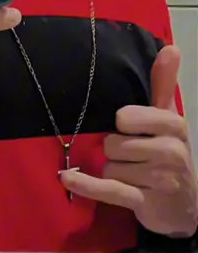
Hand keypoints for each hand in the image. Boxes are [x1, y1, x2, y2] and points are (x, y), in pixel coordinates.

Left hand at [60, 45, 197, 236]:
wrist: (184, 204)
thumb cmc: (169, 152)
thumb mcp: (168, 117)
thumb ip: (163, 83)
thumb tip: (171, 47)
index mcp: (173, 125)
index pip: (126, 116)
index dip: (122, 122)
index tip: (129, 126)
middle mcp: (169, 151)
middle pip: (113, 143)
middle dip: (115, 149)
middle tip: (132, 154)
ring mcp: (158, 179)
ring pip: (109, 166)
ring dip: (113, 170)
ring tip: (132, 173)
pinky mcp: (143, 202)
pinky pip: (108, 189)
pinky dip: (87, 185)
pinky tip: (67, 178)